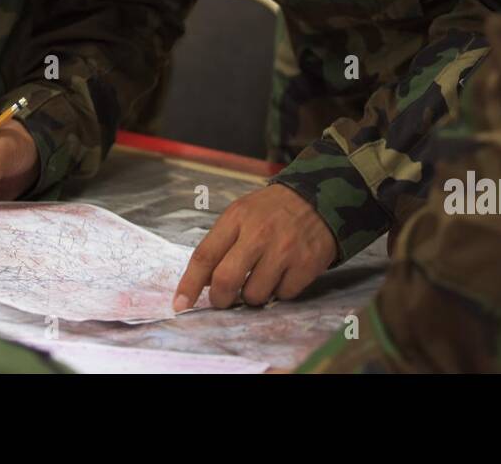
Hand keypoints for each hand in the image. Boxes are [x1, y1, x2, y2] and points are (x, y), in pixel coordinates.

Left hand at [173, 184, 336, 310]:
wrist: (321, 197)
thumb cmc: (274, 210)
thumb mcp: (242, 214)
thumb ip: (222, 244)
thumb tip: (202, 282)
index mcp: (237, 218)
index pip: (205, 256)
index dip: (189, 284)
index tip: (180, 303)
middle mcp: (259, 233)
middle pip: (226, 280)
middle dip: (220, 299)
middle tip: (223, 300)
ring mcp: (284, 250)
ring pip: (254, 294)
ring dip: (253, 295)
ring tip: (261, 277)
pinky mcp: (306, 265)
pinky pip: (283, 295)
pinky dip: (280, 291)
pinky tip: (284, 273)